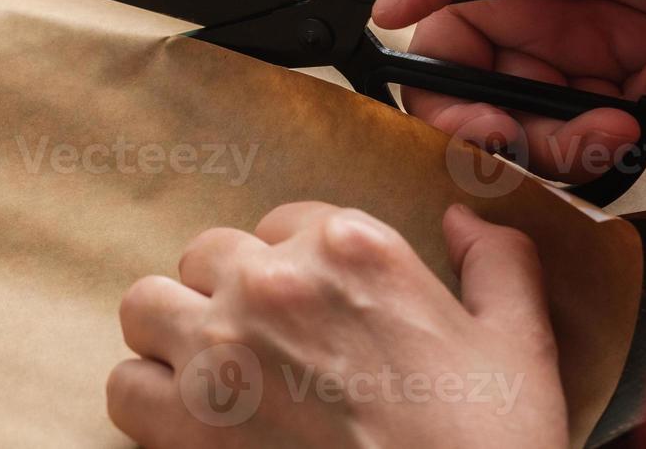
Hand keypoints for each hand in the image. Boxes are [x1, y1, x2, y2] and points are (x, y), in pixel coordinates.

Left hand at [108, 203, 567, 448]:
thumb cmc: (487, 445)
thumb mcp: (520, 344)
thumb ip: (497, 263)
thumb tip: (464, 218)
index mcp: (353, 248)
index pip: (282, 223)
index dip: (293, 266)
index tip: (311, 312)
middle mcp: (276, 281)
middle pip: (207, 257)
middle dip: (228, 295)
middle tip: (262, 350)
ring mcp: (222, 347)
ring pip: (147, 305)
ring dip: (172, 336)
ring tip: (210, 375)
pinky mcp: (186, 421)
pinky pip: (126, 385)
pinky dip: (149, 404)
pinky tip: (189, 425)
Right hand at [372, 0, 645, 182]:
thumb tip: (385, 10)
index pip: (442, 74)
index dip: (454, 116)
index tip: (495, 134)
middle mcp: (537, 23)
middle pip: (511, 123)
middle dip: (553, 141)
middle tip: (603, 129)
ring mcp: (597, 47)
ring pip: (580, 134)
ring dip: (625, 123)